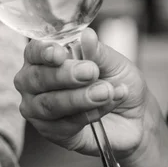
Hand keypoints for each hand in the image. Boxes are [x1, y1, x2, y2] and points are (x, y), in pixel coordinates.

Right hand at [14, 28, 158, 159]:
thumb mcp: (114, 63)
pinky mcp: (50, 131)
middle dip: (65, 75)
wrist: (134, 117)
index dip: (44, 52)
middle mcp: (33, 82)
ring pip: (49, 103)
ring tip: (105, 91)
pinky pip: (64, 124)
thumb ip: (98, 52)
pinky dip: (87, 114)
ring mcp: (38, 108)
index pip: (34, 51)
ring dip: (79, 98)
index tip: (60, 53)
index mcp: (44, 57)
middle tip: (91, 72)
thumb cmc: (116, 82)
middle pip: (37, 78)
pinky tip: (105, 106)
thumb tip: (87, 35)